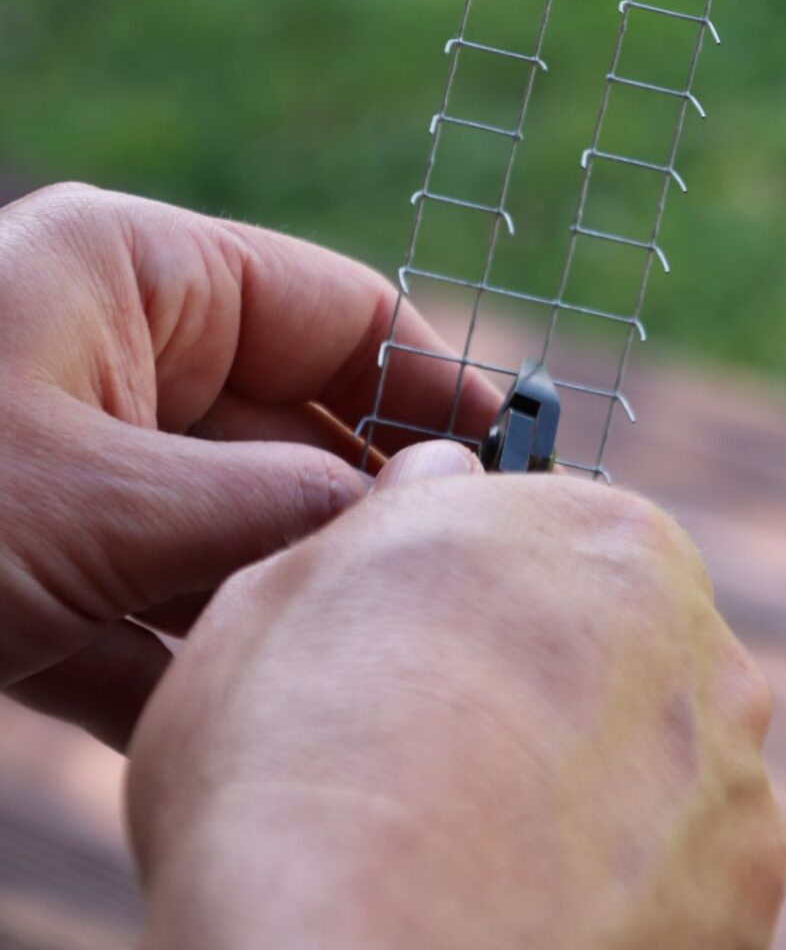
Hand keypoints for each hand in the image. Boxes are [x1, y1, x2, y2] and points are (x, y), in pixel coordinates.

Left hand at [0, 183, 495, 748]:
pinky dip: (183, 674)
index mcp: (132, 275)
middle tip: (454, 598)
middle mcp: (110, 359)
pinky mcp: (23, 566)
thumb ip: (273, 509)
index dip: (435, 388)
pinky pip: (135, 617)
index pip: (334, 312)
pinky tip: (246, 729)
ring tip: (360, 675)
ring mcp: (70, 465)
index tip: (518, 465)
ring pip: (217, 536)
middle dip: (355, 523)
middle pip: (287, 434)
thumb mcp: (103, 506)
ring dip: (275, 611)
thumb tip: (412, 521)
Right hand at [128, 444, 785, 949]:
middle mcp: (703, 651)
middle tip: (448, 750)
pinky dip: (615, 890)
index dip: (490, 591)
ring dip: (591, 792)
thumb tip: (441, 478)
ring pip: (657, 771)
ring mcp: (735, 790)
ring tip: (480, 846)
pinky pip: (670, 879)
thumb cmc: (308, 745)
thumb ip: (404, 512)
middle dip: (552, 686)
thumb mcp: (306, 573)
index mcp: (614, 538)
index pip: (564, 538)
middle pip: (625, 651)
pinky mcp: (742, 912)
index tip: (436, 640)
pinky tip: (525, 909)